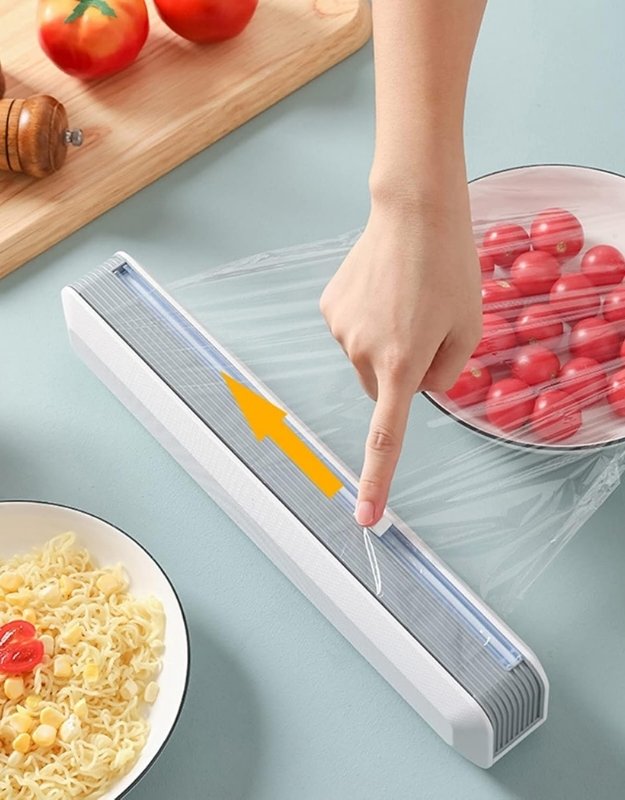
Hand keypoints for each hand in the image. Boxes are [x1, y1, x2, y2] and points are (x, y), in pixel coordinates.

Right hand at [320, 193, 481, 526]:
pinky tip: (383, 288)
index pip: (387, 436)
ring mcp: (341, 330)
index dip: (377, 480)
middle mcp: (364, 353)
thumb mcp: (469, 328)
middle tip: (424, 327)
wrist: (413, 210)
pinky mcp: (329, 308)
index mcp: (403, 364)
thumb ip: (446, 373)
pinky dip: (367, 320)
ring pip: (364, 359)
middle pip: (381, 388)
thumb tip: (419, 388)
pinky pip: (351, 331)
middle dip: (400, 372)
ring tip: (403, 298)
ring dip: (384, 343)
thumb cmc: (449, 266)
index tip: (366, 516)